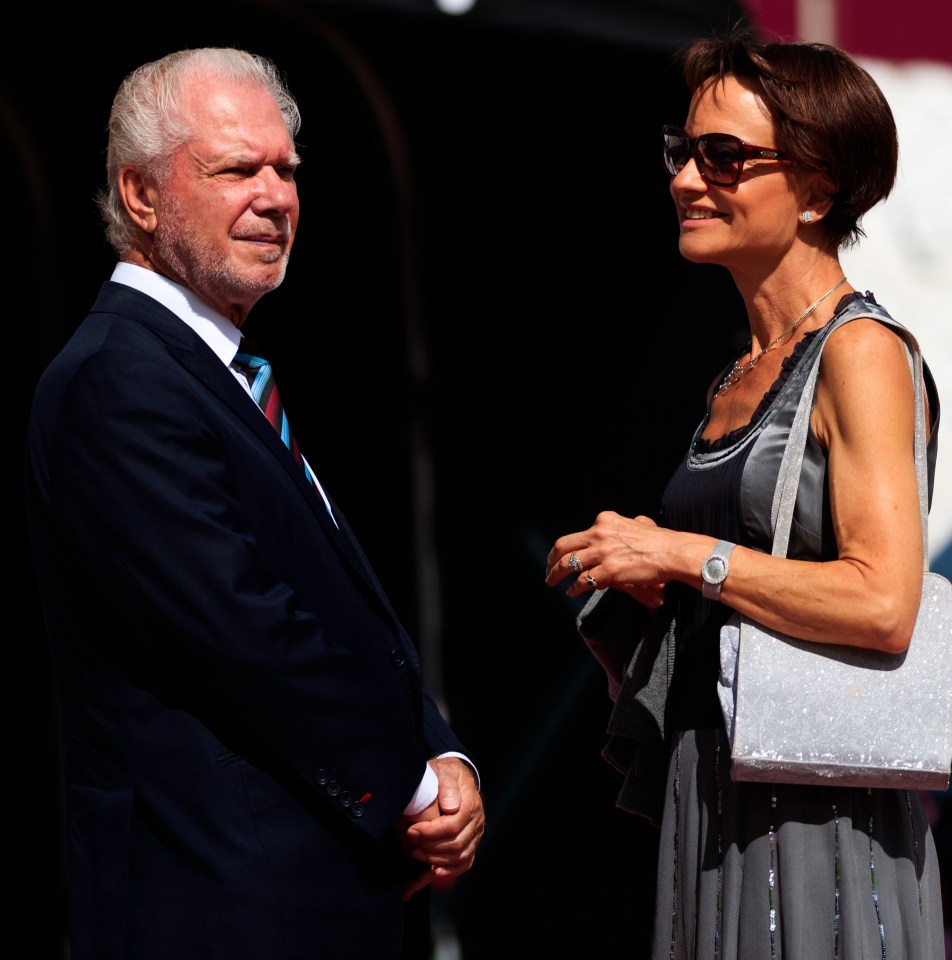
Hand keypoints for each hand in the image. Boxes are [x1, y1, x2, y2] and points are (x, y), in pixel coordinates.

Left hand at [400, 756, 484, 900]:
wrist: (456, 776)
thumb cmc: (446, 774)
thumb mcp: (445, 771)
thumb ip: (447, 786)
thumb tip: (450, 807)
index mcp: (471, 804)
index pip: (452, 826)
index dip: (430, 832)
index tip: (412, 830)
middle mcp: (477, 822)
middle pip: (456, 845)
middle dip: (429, 847)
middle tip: (410, 842)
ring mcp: (476, 835)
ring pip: (459, 857)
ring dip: (435, 860)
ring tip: (415, 852)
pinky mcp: (471, 844)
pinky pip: (464, 864)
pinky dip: (448, 870)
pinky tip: (432, 870)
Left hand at [544, 511, 667, 604]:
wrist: (673, 552)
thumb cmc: (661, 541)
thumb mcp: (638, 525)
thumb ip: (626, 526)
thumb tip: (626, 528)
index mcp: (605, 521)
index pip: (578, 534)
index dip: (568, 547)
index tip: (562, 555)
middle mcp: (600, 533)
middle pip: (564, 545)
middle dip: (551, 558)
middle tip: (547, 569)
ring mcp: (603, 551)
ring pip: (569, 563)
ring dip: (556, 574)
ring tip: (551, 581)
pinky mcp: (609, 570)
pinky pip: (583, 580)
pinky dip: (574, 588)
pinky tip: (572, 592)